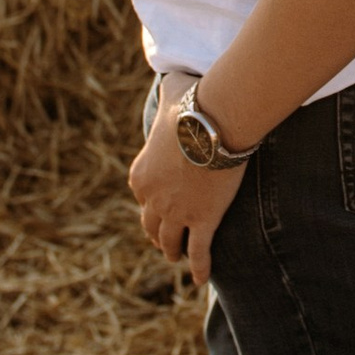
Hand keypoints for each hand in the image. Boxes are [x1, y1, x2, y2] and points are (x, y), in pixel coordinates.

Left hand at [129, 103, 244, 289]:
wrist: (214, 122)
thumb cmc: (193, 104)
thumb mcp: (170, 93)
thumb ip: (167, 91)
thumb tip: (170, 74)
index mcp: (140, 174)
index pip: (142, 194)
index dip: (152, 201)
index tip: (160, 204)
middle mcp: (152, 199)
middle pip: (151, 224)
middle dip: (156, 232)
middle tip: (163, 239)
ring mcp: (176, 214)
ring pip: (170, 241)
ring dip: (172, 250)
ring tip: (176, 256)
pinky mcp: (202, 221)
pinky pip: (199, 252)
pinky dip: (199, 268)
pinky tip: (200, 280)